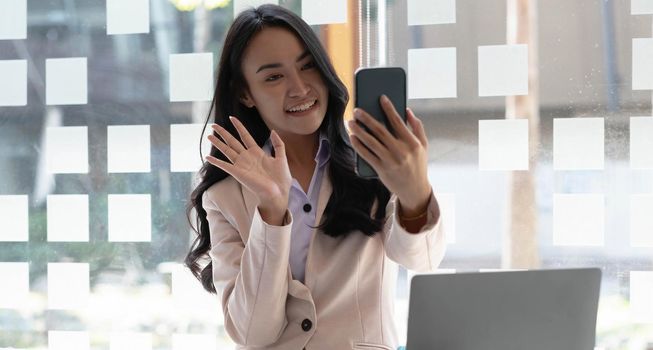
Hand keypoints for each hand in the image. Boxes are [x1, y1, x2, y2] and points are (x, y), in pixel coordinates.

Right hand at [206, 116, 291, 223]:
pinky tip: (208, 157)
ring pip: (227, 150)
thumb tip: (273, 131)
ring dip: (218, 143)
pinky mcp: (238, 173)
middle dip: (223, 133)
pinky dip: (216, 162)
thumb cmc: (281, 178)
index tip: (232, 118)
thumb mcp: (282, 157)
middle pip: (233, 142)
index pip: (245, 136)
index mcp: (257, 152)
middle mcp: (247, 157)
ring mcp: (242, 165)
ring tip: (209, 136)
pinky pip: (225, 166)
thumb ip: (278, 144)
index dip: (238, 126)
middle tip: (214, 125)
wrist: (278, 193)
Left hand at [347, 95, 430, 211]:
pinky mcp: (381, 170)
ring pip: (370, 142)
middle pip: (380, 131)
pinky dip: (358, 145)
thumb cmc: (418, 164)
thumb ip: (417, 127)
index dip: (389, 109)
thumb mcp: (423, 146)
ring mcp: (390, 161)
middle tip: (357, 110)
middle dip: (367, 119)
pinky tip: (352, 137)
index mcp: (412, 143)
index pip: (398, 122)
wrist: (414, 190)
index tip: (381, 98)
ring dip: (358, 131)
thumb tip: (407, 110)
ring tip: (351, 122)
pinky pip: (367, 155)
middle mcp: (401, 151)